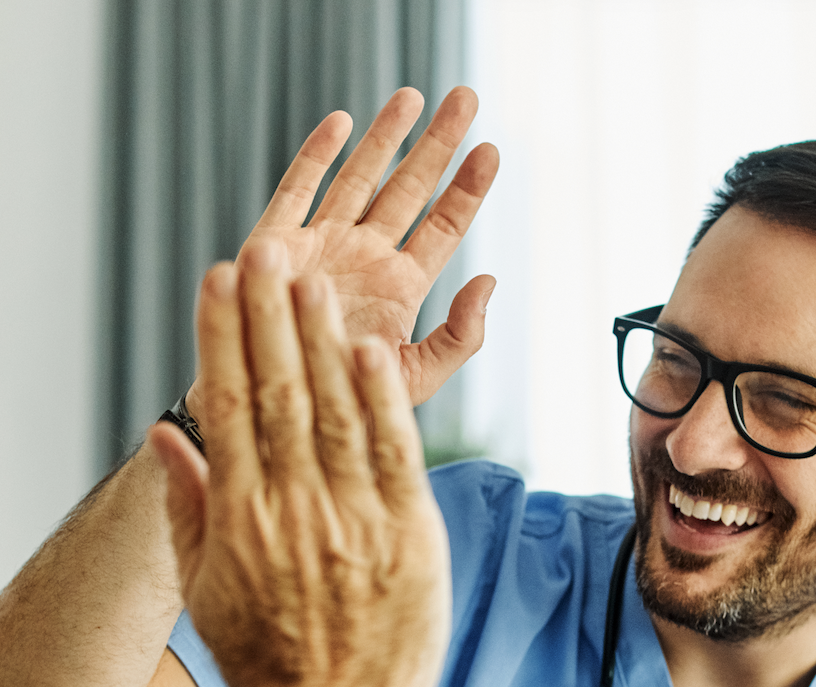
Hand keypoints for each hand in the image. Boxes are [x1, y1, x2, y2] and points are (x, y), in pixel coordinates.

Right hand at [150, 241, 450, 686]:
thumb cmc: (270, 662)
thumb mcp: (207, 592)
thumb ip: (188, 510)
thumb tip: (166, 438)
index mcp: (241, 519)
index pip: (227, 409)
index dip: (222, 338)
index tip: (218, 283)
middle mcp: (294, 511)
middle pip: (279, 395)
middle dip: (271, 317)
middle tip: (265, 251)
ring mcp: (355, 522)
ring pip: (335, 414)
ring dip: (321, 341)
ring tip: (311, 278)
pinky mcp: (410, 536)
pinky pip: (395, 456)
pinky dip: (383, 401)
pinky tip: (369, 349)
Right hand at [186, 86, 497, 424]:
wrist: (274, 412)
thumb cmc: (345, 404)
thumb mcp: (415, 378)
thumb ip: (459, 336)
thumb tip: (490, 281)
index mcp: (401, 287)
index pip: (444, 226)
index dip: (468, 188)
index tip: (491, 150)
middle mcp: (365, 258)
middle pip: (410, 189)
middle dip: (438, 143)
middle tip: (467, 98)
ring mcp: (322, 245)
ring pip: (359, 178)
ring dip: (386, 137)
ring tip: (414, 96)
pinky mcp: (276, 244)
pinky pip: (297, 189)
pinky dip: (318, 155)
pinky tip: (342, 122)